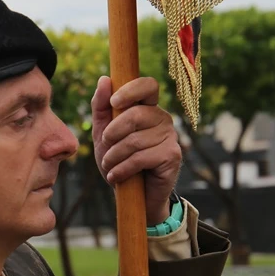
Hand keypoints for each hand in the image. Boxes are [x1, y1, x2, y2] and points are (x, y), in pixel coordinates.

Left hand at [91, 76, 180, 225]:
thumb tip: (104, 79)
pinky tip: (116, 176)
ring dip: (114, 156)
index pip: (148, 85)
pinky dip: (122, 168)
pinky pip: (141, 157)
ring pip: (135, 140)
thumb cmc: (120, 159)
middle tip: (106, 146)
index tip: (114, 101)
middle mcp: (163, 118)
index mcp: (148, 107)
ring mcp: (170, 137)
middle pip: (136, 114)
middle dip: (113, 132)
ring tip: (109, 165)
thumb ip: (101, 107)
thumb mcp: (104, 134)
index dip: (131, 90)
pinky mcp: (172, 156)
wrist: (134, 196)